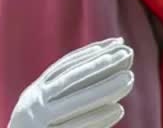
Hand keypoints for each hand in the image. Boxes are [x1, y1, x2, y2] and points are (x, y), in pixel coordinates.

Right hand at [8, 38, 133, 127]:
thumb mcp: (43, 115)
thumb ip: (62, 99)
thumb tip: (100, 81)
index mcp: (34, 94)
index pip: (65, 67)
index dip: (91, 53)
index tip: (115, 42)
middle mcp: (33, 102)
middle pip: (71, 79)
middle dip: (101, 64)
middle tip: (128, 52)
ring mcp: (37, 120)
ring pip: (74, 100)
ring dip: (104, 88)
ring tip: (129, 79)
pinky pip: (74, 127)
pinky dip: (96, 118)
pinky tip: (118, 110)